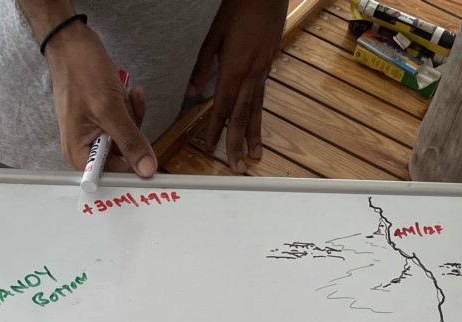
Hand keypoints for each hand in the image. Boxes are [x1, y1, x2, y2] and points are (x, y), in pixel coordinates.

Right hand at [44, 23, 156, 176]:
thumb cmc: (81, 72)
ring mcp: (94, 132)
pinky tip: (128, 91)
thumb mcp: (110, 110)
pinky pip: (124, 122)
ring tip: (124, 94)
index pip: (110, 175)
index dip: (130, 169)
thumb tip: (146, 169)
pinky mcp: (102, 119)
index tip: (150, 163)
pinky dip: (128, 108)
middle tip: (127, 108)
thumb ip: (130, 141)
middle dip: (131, 129)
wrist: (72, 44)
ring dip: (131, 114)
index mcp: (78, 153)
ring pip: (126, 136)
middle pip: (122, 155)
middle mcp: (84, 147)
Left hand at [188, 0, 285, 172]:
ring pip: (257, 109)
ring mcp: (263, 71)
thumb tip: (191, 93)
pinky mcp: (270, 65)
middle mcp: (250, 76)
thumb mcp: (214, 35)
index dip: (215, 130)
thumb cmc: (238, 8)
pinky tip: (257, 124)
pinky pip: (263, 96)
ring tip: (255, 156)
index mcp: (233, 70)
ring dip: (255, 135)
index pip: (222, 108)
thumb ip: (202, 65)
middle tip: (238, 166)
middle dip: (238, 143)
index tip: (210, 149)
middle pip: (242, 116)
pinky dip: (259, 113)